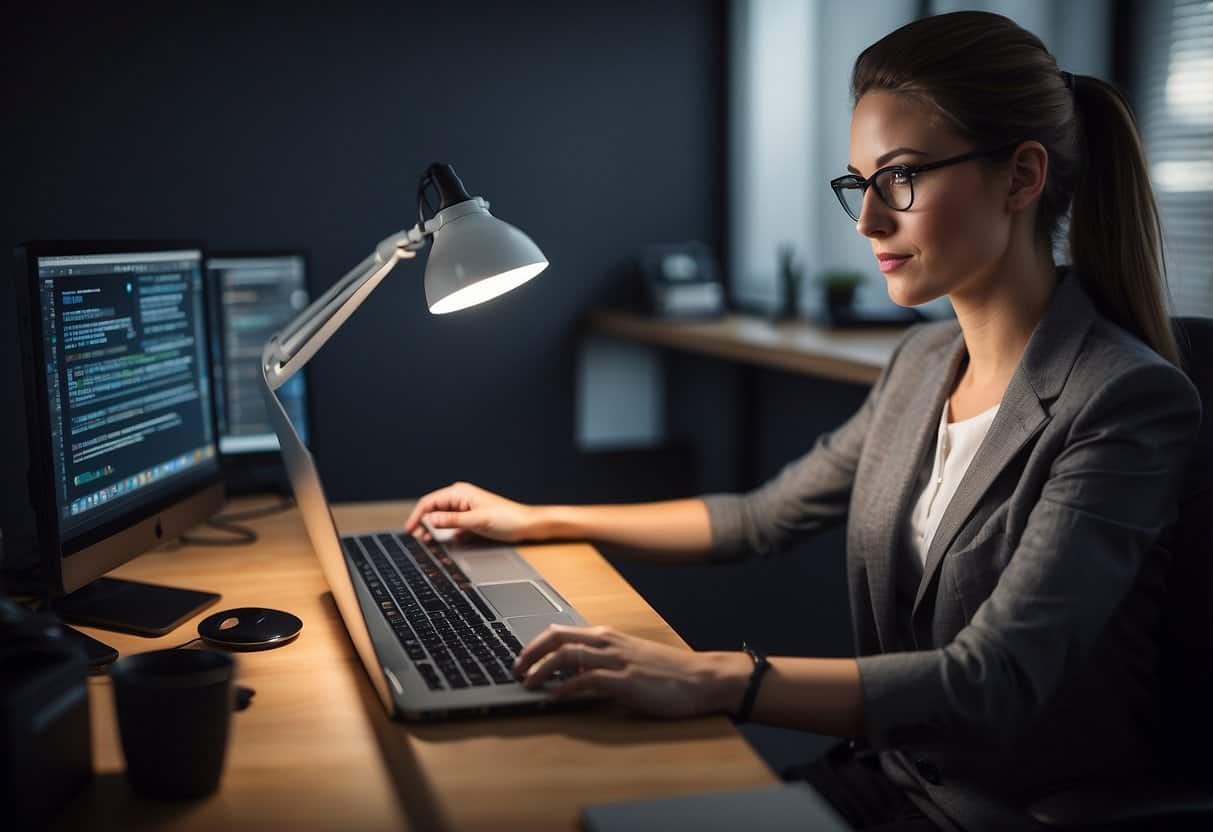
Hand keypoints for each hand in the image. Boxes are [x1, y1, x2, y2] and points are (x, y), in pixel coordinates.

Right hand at [404, 481, 537, 543]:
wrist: (526, 524)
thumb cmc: (506, 519)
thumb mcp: (477, 521)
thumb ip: (453, 521)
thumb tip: (431, 520)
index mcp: (459, 493)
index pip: (429, 502)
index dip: (417, 515)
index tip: (409, 530)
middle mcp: (460, 498)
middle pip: (433, 509)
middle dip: (423, 523)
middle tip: (416, 539)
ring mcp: (464, 508)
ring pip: (441, 518)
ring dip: (432, 528)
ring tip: (425, 541)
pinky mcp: (469, 518)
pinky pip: (451, 524)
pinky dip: (444, 532)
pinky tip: (442, 541)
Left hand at [512, 624, 749, 718]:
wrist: (701, 678)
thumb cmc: (667, 672)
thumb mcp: (629, 659)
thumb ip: (600, 664)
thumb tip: (569, 677)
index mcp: (607, 636)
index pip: (560, 631)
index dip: (534, 643)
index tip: (520, 658)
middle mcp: (608, 642)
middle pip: (556, 637)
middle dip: (529, 653)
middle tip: (515, 670)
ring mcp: (617, 660)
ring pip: (567, 656)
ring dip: (541, 670)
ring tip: (527, 684)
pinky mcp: (626, 681)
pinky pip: (587, 681)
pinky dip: (566, 688)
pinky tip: (555, 697)